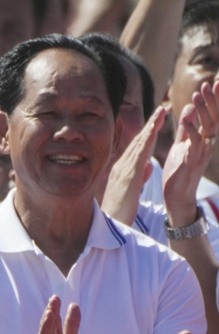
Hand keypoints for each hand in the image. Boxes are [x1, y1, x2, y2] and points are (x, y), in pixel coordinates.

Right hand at [101, 107, 163, 224]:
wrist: (109, 224)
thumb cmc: (119, 211)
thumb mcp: (133, 191)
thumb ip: (140, 177)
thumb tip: (148, 166)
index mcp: (122, 170)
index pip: (136, 148)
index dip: (147, 133)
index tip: (155, 121)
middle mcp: (121, 166)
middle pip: (138, 142)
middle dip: (150, 125)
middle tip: (160, 110)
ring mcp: (124, 169)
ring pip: (140, 144)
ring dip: (151, 128)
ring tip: (160, 113)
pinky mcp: (129, 175)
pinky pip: (140, 154)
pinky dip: (147, 141)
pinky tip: (154, 131)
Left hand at [163, 83, 218, 227]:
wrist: (176, 195)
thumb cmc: (179, 170)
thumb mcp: (183, 144)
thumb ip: (187, 127)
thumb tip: (191, 107)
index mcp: (204, 138)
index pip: (213, 114)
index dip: (216, 98)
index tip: (217, 80)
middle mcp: (208, 143)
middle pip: (214, 118)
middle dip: (213, 100)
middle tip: (209, 83)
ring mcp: (202, 152)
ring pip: (207, 128)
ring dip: (203, 111)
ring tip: (197, 95)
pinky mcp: (192, 162)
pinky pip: (194, 144)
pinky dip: (191, 131)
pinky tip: (186, 119)